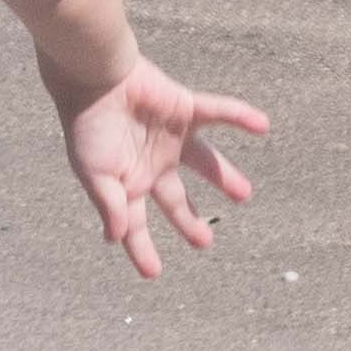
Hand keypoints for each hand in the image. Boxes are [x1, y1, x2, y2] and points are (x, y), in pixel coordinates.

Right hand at [60, 58, 267, 280]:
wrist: (93, 78)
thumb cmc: (87, 127)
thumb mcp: (94, 174)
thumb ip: (109, 206)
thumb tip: (116, 238)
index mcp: (128, 182)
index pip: (136, 224)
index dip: (142, 249)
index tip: (153, 272)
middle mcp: (153, 163)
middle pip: (176, 199)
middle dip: (190, 220)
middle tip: (205, 241)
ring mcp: (172, 137)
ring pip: (205, 162)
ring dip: (225, 176)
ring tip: (244, 194)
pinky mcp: (185, 109)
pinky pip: (219, 112)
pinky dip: (240, 116)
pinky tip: (263, 125)